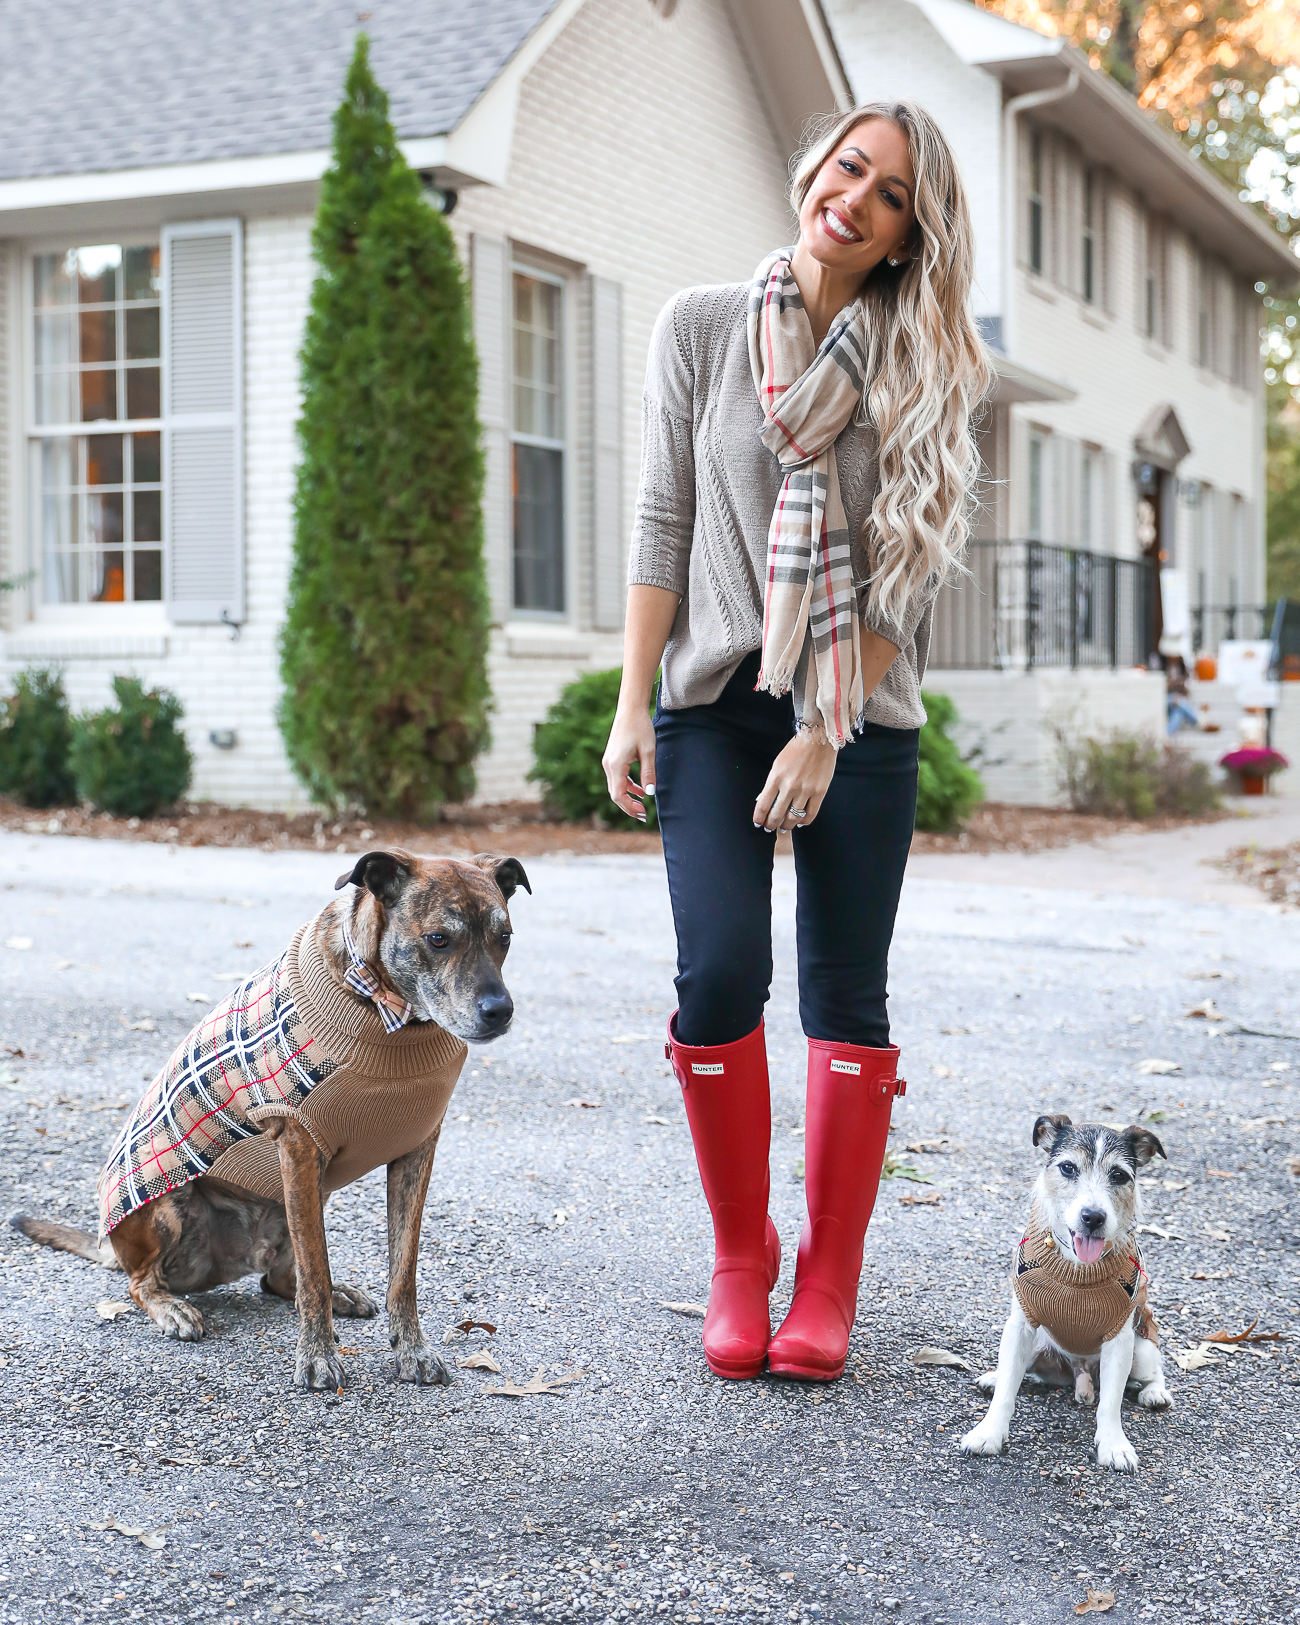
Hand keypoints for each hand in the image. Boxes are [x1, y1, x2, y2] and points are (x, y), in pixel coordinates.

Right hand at [602, 704, 656, 822]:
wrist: (630, 709)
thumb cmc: (640, 728)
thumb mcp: (648, 751)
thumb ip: (648, 773)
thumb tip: (650, 794)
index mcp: (615, 765)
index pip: (618, 795)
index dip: (630, 807)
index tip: (643, 813)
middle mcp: (608, 765)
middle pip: (615, 794)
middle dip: (628, 806)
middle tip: (644, 816)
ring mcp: (608, 762)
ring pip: (616, 787)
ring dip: (628, 797)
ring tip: (642, 806)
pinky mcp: (612, 758)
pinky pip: (617, 778)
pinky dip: (627, 786)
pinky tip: (639, 790)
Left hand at [753, 730, 835, 832]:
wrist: (817, 740)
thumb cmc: (796, 750)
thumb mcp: (777, 765)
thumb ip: (772, 783)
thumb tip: (766, 800)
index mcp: (776, 778)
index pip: (763, 805)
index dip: (759, 818)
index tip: (758, 824)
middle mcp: (789, 786)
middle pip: (777, 814)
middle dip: (771, 825)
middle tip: (770, 828)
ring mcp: (805, 790)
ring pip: (793, 817)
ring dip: (787, 825)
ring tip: (784, 827)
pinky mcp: (820, 792)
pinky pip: (811, 813)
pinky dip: (804, 821)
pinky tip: (800, 823)